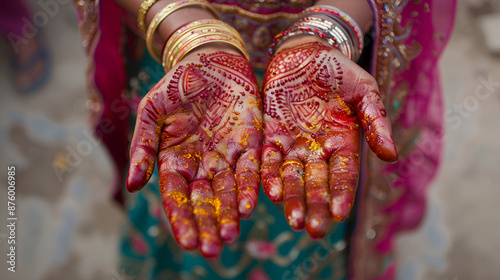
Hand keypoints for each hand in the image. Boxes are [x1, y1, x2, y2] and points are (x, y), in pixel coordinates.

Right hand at [126, 47, 261, 259]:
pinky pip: (251, 170)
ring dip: (230, 214)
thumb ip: (143, 147)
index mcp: (174, 161)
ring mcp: (226, 157)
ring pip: (229, 192)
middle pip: (204, 202)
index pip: (176, 197)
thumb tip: (131, 186)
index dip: (182, 219)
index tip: (187, 243)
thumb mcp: (152, 111)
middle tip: (212, 250)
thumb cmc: (176, 85)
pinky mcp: (250, 144)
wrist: (209, 61)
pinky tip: (251, 206)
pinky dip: (250, 187)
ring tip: (230, 236)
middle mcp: (201, 166)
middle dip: (208, 225)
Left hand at [261, 41, 397, 238]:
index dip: (340, 193)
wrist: (306, 52)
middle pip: (316, 183)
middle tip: (313, 231)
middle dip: (315, 206)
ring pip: (292, 177)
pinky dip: (269, 175)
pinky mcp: (271, 134)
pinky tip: (269, 193)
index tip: (337, 214)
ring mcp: (293, 144)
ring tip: (293, 220)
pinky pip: (269, 159)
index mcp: (344, 143)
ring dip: (292, 199)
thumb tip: (390, 156)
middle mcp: (318, 151)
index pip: (343, 175)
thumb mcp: (365, 92)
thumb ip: (375, 122)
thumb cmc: (341, 72)